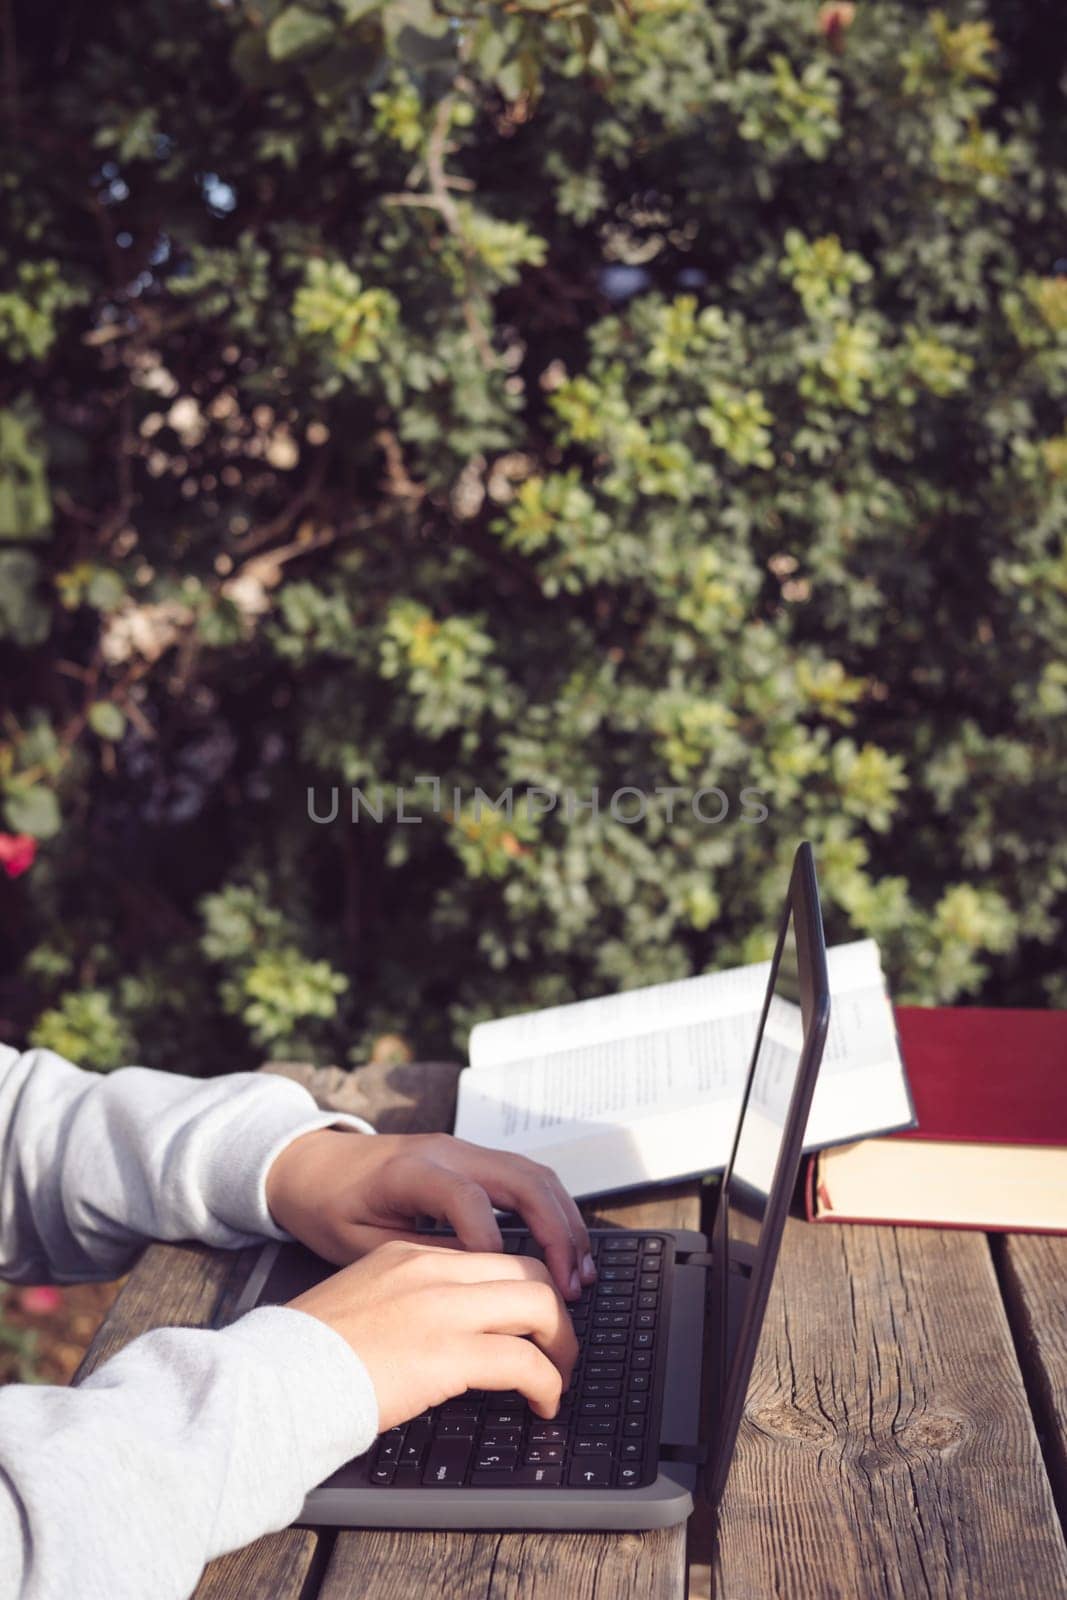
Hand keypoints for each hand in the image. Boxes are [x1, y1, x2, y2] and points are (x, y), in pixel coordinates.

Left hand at [265, 1128, 594, 1299]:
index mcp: (412, 1171)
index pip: (468, 1199)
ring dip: (565, 1223)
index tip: (501, 1295)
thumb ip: (418, 1258)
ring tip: (580, 1275)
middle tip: (572, 1289)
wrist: (312, 1164)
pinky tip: (563, 1251)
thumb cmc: (328, 1206)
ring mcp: (464, 1150)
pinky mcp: (472, 1159)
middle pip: (523, 1180)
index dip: (491, 1245)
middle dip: (556, 1234)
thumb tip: (474, 1288)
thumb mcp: (360, 1243)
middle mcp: (448, 1152)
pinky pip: (526, 1178)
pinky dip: (552, 1212)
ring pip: (536, 1175)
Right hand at [289, 1239, 577, 1431]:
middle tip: (559, 1347)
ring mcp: (442, 1308)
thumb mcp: (362, 1305)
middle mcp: (432, 1270)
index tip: (532, 1320)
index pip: (491, 1255)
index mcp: (409, 1255)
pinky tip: (543, 1404)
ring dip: (561, 1345)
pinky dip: (547, 1384)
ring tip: (558, 1377)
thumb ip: (405, 1303)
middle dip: (556, 1310)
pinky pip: (525, 1361)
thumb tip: (441, 1335)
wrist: (276, 1377)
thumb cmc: (307, 1355)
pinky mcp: (448, 1353)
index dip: (523, 1288)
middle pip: (527, 1271)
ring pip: (540, 1306)